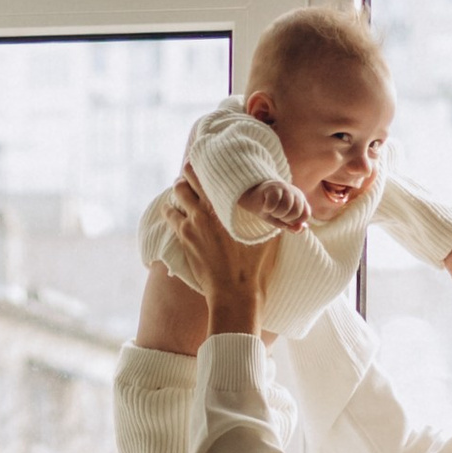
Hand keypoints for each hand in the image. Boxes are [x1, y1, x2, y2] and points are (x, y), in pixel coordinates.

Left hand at [166, 165, 273, 335]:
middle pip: (187, 180)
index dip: (203, 164)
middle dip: (188, 174)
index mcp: (226, 207)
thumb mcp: (268, 237)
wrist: (235, 293)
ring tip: (184, 190)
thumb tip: (281, 207)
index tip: (205, 159)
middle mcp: (205, 211)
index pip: (207, 175)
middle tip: (192, 173)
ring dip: (179, 190)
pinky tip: (175, 209)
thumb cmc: (254, 267)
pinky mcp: (184, 238)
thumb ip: (269, 217)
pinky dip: (171, 209)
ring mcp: (191, 224)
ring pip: (177, 194)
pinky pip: (170, 214)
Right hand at [239, 175, 312, 230]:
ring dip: (276, 214)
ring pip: (286, 208)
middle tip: (277, 214)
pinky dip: (268, 209)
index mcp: (301, 200)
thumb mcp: (282, 220)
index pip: (305, 215)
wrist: (254, 197)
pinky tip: (265, 206)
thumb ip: (293, 227)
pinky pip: (274, 204)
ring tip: (271, 210)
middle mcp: (295, 192)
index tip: (285, 219)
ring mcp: (285, 188)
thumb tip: (301, 228)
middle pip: (296, 212)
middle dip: (285, 219)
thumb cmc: (271, 209)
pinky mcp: (273, 187)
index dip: (295, 222)